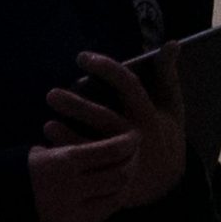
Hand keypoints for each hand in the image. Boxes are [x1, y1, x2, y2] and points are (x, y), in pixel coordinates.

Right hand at [26, 129, 137, 221]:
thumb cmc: (23, 167)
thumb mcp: (48, 151)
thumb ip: (77, 150)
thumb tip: (113, 145)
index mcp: (65, 160)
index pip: (110, 150)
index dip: (128, 143)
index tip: (135, 136)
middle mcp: (72, 186)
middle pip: (119, 174)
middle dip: (132, 163)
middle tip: (135, 155)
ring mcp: (72, 208)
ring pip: (115, 196)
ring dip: (125, 183)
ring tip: (127, 172)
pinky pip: (103, 212)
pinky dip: (113, 200)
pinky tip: (114, 191)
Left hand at [43, 41, 186, 209]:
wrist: (168, 179)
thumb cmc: (164, 131)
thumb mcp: (171, 103)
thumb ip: (167, 73)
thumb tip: (172, 42)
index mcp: (148, 113)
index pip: (128, 85)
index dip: (105, 68)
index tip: (81, 57)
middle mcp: (134, 134)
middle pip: (104, 118)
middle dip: (77, 106)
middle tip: (51, 94)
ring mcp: (123, 158)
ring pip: (94, 147)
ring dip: (69, 135)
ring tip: (48, 124)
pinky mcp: (112, 175)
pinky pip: (88, 167)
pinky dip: (70, 155)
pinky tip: (51, 145)